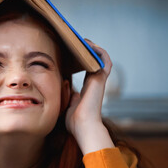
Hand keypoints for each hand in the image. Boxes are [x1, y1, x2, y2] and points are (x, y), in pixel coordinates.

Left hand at [65, 39, 114, 153]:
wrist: (83, 125)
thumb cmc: (74, 121)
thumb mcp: (66, 105)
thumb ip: (65, 95)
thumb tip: (62, 85)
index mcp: (86, 89)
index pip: (85, 71)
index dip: (79, 61)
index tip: (70, 53)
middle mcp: (94, 83)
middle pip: (92, 62)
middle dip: (85, 52)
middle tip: (74, 43)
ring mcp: (98, 80)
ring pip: (100, 59)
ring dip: (93, 49)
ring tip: (82, 41)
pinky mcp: (100, 78)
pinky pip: (105, 60)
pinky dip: (99, 51)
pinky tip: (89, 44)